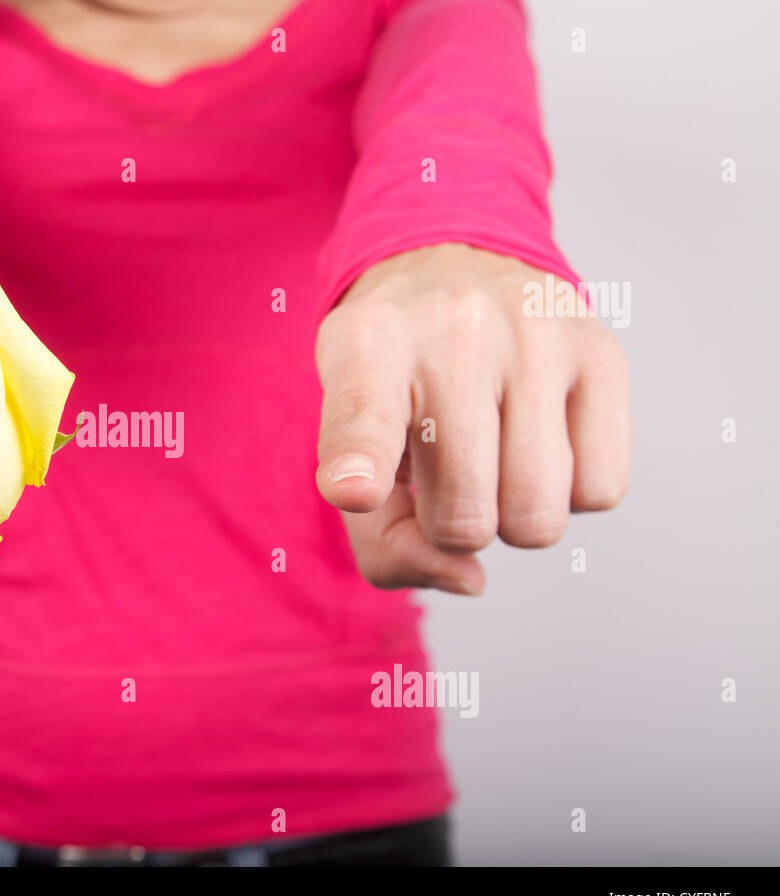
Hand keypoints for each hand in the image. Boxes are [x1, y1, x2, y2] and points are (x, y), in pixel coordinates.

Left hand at [314, 243, 630, 594]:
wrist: (451, 259)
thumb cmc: (394, 382)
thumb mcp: (350, 449)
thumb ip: (382, 540)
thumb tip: (468, 578)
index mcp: (366, 346)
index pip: (365, 418)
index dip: (360, 463)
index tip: (355, 488)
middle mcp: (453, 330)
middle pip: (464, 518)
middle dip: (450, 521)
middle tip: (441, 466)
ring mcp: (536, 335)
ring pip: (538, 517)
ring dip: (512, 513)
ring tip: (490, 452)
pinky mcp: (602, 351)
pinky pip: (602, 491)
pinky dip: (570, 492)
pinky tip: (538, 441)